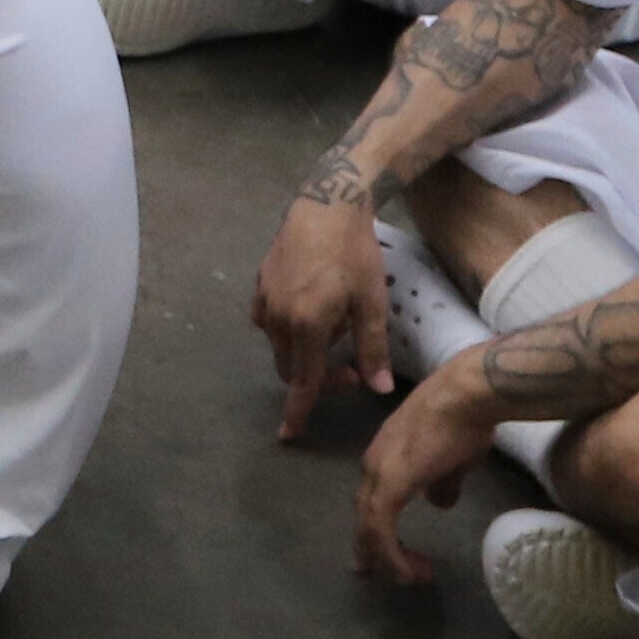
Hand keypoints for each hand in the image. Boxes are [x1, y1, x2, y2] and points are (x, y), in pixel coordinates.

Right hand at [256, 188, 398, 438]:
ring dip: (303, 352)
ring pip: (279, 345)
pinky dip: (286, 328)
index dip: (298, 412)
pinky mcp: (261, 281)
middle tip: (351, 368)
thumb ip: (371, 349)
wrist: (328, 203)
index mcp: (307, 326)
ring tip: (335, 332)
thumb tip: (377, 390)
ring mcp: (265, 298)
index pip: (303, 382)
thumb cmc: (355, 253)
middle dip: (317, 378)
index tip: (289, 435)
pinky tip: (307, 313)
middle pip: (291, 368)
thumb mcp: (372, 303)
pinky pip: (267, 319)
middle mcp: (278, 316)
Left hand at [350, 358, 504, 588]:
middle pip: (364, 515)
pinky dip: (391, 554)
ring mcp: (379, 472)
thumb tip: (439, 503)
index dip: (380, 529)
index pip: (374, 500)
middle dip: (374, 549)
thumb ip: (442, 482)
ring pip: (370, 526)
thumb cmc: (466, 420)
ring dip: (387, 557)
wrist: (467, 395)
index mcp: (385, 456)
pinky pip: (381, 528)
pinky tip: (406, 572)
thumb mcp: (454, 460)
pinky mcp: (391, 482)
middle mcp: (374, 464)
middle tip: (380, 575)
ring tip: (409, 578)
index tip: (395, 555)